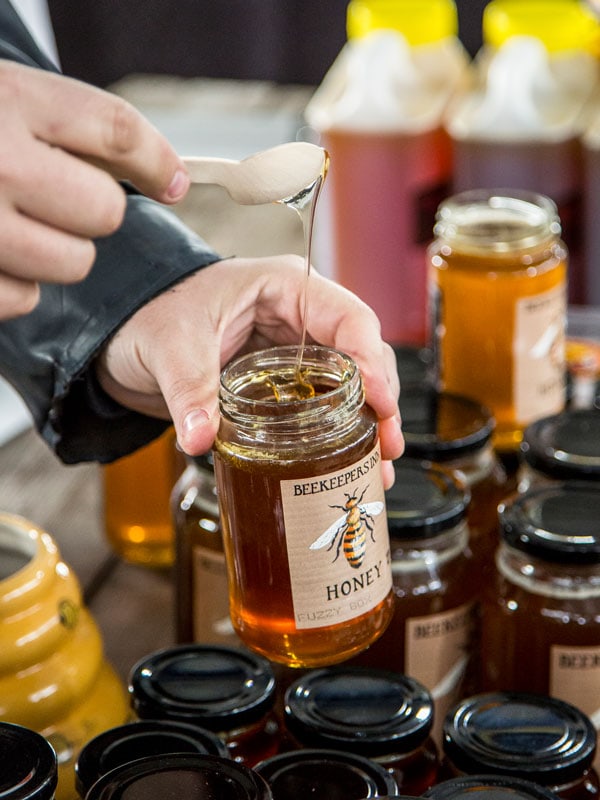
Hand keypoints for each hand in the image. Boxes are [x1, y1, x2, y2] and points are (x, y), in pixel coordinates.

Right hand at [0, 60, 189, 318]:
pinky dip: (17, 283)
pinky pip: (25, 298)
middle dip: (93, 211)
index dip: (155, 159)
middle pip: (104, 213)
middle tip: (59, 199)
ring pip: (73, 263)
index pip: (114, 130)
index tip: (171, 182)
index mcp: (5, 101)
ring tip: (15, 224)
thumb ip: (66, 127)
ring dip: (58, 250)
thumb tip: (165, 177)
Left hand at [96, 256, 403, 486]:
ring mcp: (295, 353)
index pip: (347, 318)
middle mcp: (300, 318)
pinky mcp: (283, 384)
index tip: (380, 403)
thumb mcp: (170, 345)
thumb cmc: (151, 314)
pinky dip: (340, 434)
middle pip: (362, 354)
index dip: (372, 360)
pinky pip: (323, 406)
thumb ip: (189, 389)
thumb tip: (201, 437)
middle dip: (382, 400)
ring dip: (370, 423)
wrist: (127, 334)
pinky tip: (350, 465)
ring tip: (380, 466)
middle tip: (387, 444)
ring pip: (351, 384)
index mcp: (284, 289)